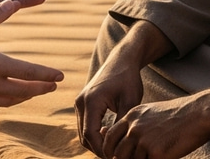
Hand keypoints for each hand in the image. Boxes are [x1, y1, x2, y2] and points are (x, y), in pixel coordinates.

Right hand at [0, 0, 64, 110]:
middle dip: (41, 87)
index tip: (59, 75)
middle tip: (53, 85)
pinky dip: (6, 101)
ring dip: (26, 96)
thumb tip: (13, 3)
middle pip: (24, 91)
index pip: (27, 72)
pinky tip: (6, 96)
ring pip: (11, 100)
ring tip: (35, 91)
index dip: (45, 73)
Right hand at [75, 42, 143, 156]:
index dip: (103, 150)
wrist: (121, 61)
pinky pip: (85, 125)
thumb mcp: (129, 103)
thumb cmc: (128, 79)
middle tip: (118, 155)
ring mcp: (80, 102)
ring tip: (115, 148)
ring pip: (83, 133)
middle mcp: (81, 102)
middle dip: (100, 149)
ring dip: (97, 143)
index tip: (119, 156)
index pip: (91, 135)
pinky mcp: (83, 102)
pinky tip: (110, 136)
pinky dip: (94, 134)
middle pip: (84, 137)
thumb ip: (121, 125)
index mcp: (91, 101)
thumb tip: (119, 147)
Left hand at [100, 88, 209, 158]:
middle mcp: (134, 127)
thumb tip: (113, 135)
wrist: (196, 114)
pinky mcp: (155, 153)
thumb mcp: (148, 113)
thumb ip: (131, 124)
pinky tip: (160, 158)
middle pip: (117, 153)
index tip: (115, 157)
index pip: (109, 137)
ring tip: (150, 156)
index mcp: (131, 116)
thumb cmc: (174, 115)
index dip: (110, 150)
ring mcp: (144, 140)